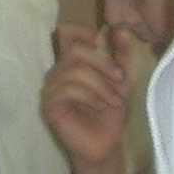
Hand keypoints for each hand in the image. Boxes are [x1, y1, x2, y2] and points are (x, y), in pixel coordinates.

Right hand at [42, 24, 133, 170]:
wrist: (106, 144)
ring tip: (114, 101)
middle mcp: (58, 72)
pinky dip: (90, 95)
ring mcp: (51, 88)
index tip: (101, 42)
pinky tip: (100, 106)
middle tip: (120, 80)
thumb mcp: (123, 80)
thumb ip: (123, 55)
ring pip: (75, 70)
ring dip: (101, 85)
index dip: (81, 31)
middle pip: (75, 49)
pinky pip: (68, 89)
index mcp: (73, 63)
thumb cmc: (111, 113)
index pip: (66, 33)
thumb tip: (120, 29)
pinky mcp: (50, 104)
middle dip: (103, 62)